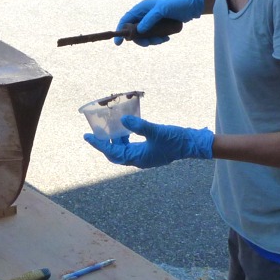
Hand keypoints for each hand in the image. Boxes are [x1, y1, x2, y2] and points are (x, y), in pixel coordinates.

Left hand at [84, 115, 212, 167]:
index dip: (99, 144)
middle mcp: (139, 160)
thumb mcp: (157, 131)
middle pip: (115, 154)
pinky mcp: (149, 152)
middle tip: (94, 134)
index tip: (87, 136)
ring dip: (115, 142)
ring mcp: (144, 157)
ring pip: (123, 151)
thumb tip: (123, 119)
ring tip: (110, 129)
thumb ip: (140, 126)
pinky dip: (125, 140)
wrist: (192, 144)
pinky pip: (131, 148)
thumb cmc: (176, 139)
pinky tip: (125, 130)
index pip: (113, 152)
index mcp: (138, 158)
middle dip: (104, 145)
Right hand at [115, 0, 205, 45]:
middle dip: (141, 39)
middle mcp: (145, 14)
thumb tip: (139, 30)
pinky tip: (166, 38)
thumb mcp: (162, 10)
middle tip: (149, 43)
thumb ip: (150, 19)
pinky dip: (158, 39)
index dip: (120, 31)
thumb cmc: (176, 3)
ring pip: (145, 35)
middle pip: (134, 31)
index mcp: (142, 8)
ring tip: (162, 40)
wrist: (192, 5)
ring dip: (151, 40)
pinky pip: (154, 36)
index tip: (119, 43)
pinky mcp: (159, 26)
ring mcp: (152, 21)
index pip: (126, 20)